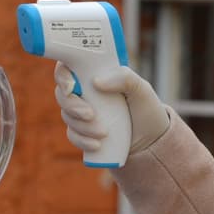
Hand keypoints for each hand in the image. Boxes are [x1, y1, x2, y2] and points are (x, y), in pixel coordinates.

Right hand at [54, 63, 169, 155]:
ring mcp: (81, 112)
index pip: (68, 68)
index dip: (62, 75)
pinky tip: (96, 145)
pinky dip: (82, 141)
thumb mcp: (142, 90)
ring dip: (82, 126)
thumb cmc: (146, 108)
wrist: (150, 139)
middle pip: (62, 94)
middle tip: (90, 115)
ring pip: (67, 116)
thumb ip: (124, 78)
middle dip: (72, 106)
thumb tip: (96, 82)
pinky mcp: (82, 131)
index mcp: (94, 74)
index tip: (70, 87)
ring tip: (104, 133)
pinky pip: (73, 135)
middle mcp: (83, 91)